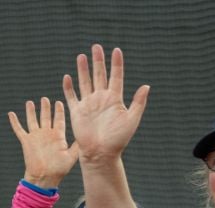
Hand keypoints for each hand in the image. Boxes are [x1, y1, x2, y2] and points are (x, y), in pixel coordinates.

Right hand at [8, 97, 77, 188]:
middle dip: (46, 108)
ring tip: (30, 102)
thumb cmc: (59, 169)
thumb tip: (86, 136)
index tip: (59, 102)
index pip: (59, 120)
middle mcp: (47, 134)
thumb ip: (77, 145)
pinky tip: (10, 114)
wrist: (44, 178)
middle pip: (46, 117)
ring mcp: (36, 137)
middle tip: (45, 99)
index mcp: (58, 137)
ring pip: (32, 120)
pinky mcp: (26, 141)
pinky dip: (15, 122)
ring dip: (31, 112)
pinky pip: (19, 129)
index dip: (59, 111)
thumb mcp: (71, 156)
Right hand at [62, 44, 148, 162]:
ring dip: (83, 70)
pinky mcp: (77, 112)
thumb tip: (146, 86)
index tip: (116, 50)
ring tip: (82, 56)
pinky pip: (72, 97)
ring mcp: (89, 104)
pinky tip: (67, 77)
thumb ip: (138, 103)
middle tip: (96, 47)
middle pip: (99, 75)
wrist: (101, 154)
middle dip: (98, 61)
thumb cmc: (118, 140)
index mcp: (115, 99)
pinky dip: (69, 88)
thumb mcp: (131, 120)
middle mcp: (101, 99)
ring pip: (85, 82)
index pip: (116, 77)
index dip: (116, 64)